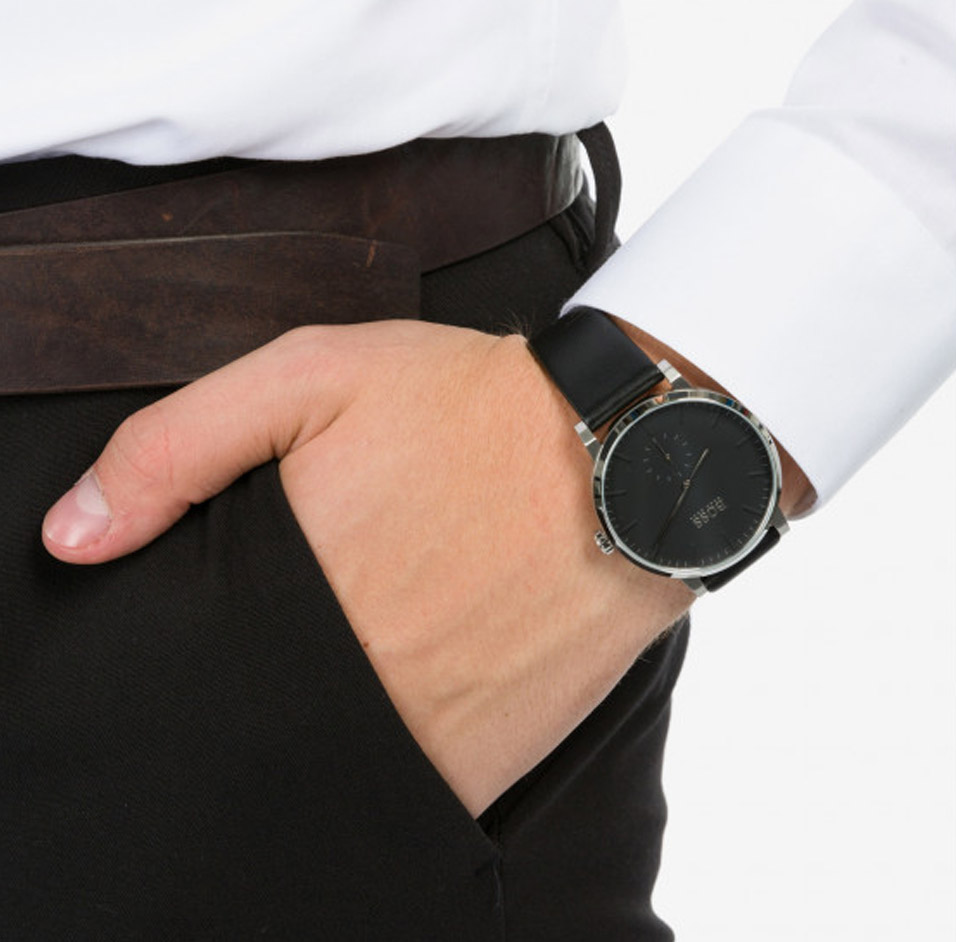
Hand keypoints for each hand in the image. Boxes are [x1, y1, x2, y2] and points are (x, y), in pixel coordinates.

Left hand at [43, 321, 692, 814]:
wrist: (631, 452)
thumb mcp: (311, 377)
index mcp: (297, 593)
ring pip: (328, 757)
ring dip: (332, 712)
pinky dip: (394, 744)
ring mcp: (426, 732)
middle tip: (325, 609)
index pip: (194, 662)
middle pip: (257, 715)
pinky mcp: (491, 759)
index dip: (199, 640)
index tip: (244, 600)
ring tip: (382, 636)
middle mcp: (355, 679)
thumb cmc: (472, 406)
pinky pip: (406, 785)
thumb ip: (178, 449)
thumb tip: (74, 537)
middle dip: (269, 671)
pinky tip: (419, 675)